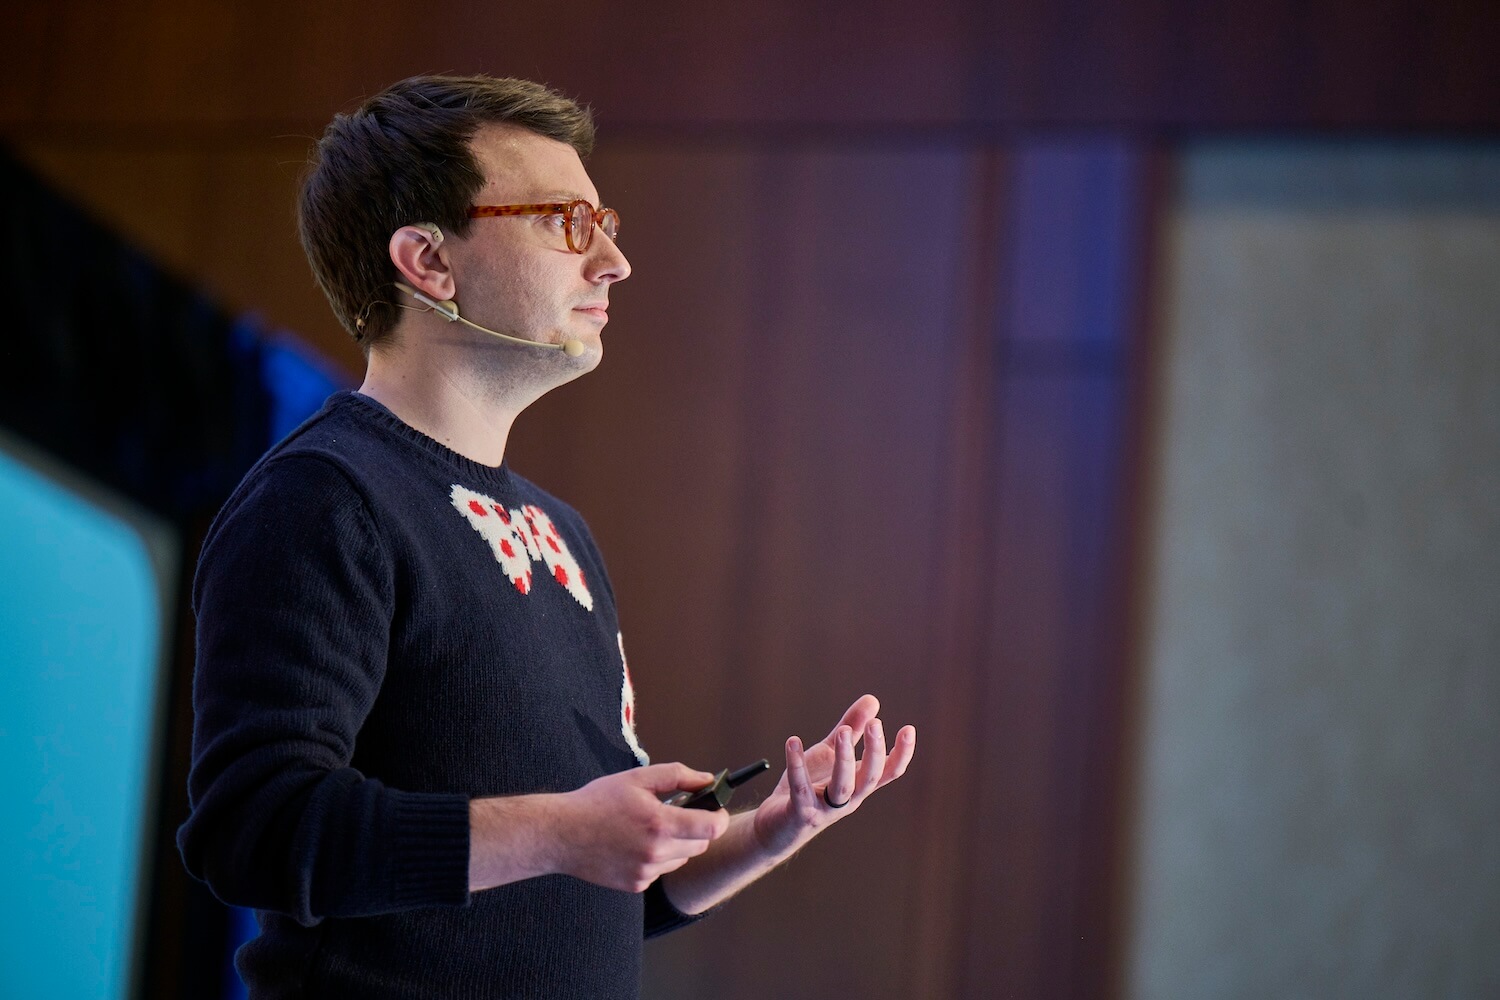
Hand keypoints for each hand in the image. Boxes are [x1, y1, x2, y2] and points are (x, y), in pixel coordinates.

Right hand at [548, 764, 731, 892]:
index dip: (719, 817)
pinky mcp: (636, 885)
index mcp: (659, 823)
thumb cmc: (597, 801)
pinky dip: (657, 858)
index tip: (716, 809)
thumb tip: (707, 780)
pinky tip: (634, 844)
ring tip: (651, 828)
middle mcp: (656, 853)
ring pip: (681, 859)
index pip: (711, 828)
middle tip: (679, 813)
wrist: (561, 834)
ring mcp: (646, 872)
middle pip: (700, 845)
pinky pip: (660, 870)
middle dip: (697, 828)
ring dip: (677, 844)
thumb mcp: (637, 778)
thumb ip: (677, 776)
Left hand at [751, 695, 915, 858]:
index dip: (902, 754)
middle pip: (870, 778)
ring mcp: (825, 809)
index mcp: (858, 785)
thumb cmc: (808, 787)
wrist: (776, 827)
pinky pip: (800, 788)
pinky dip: (797, 765)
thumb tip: (873, 701)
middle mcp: (847, 799)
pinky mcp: (801, 813)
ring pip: (842, 786)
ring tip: (842, 731)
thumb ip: (850, 728)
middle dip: (874, 752)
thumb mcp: (829, 754)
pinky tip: (792, 741)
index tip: (909, 729)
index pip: (888, 772)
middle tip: (875, 724)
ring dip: (844, 759)